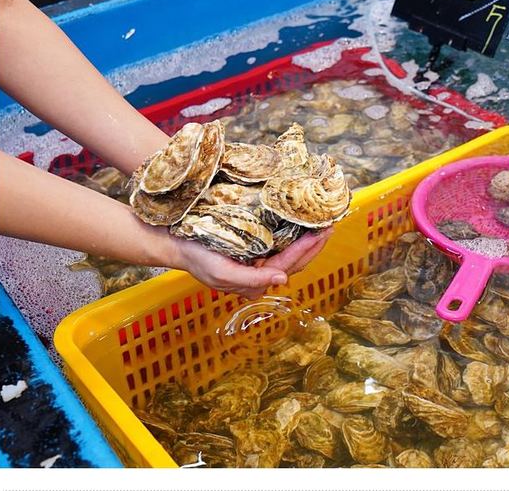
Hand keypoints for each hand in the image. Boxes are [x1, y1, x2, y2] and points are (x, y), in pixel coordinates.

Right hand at [172, 228, 332, 298]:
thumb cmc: (198, 259)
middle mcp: (261, 275)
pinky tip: (305, 226)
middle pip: (295, 262)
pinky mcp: (255, 250)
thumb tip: (283, 279)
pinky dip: (296, 237)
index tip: (320, 233)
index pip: (286, 265)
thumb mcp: (222, 272)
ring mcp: (259, 263)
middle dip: (314, 246)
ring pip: (291, 254)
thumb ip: (253, 278)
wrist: (178, 244)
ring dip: (309, 241)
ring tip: (324, 225)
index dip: (305, 249)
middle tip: (331, 226)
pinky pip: (282, 245)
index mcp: (255, 283)